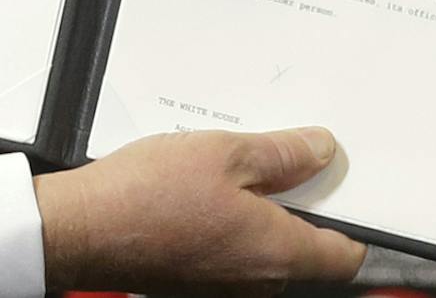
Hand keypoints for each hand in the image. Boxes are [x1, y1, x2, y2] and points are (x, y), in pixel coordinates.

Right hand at [34, 127, 364, 295]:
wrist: (79, 229)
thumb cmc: (145, 196)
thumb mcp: (223, 152)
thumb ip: (282, 153)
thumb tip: (322, 150)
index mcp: (278, 253)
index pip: (348, 255)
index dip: (356, 219)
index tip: (346, 186)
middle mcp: (258, 282)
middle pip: (307, 250)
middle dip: (302, 205)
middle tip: (284, 158)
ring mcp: (224, 287)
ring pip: (265, 248)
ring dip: (260, 210)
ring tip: (232, 167)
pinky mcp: (194, 280)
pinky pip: (231, 252)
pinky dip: (229, 221)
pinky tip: (202, 188)